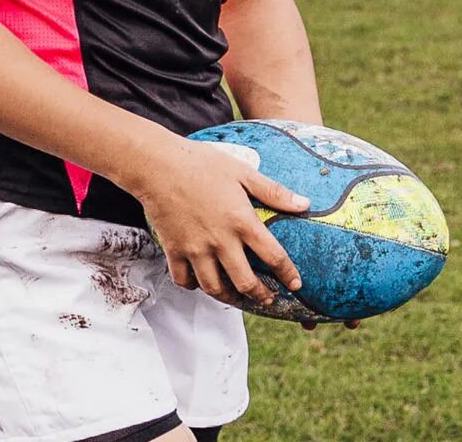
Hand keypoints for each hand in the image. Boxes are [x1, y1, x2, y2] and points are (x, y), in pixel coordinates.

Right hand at [125, 135, 309, 310]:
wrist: (157, 164)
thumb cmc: (201, 163)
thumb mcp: (242, 171)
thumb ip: (273, 191)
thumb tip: (305, 204)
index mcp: (241, 221)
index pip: (273, 256)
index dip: (288, 274)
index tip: (295, 284)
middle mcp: (220, 241)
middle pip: (245, 282)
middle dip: (261, 296)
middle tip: (268, 298)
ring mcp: (195, 248)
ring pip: (214, 288)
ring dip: (229, 297)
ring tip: (237, 297)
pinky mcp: (174, 250)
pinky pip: (184, 280)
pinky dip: (194, 286)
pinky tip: (201, 281)